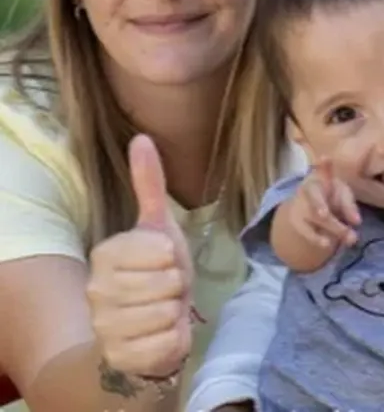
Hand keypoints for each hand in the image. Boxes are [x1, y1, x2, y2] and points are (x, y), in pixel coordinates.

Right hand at [86, 134, 192, 378]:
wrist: (145, 326)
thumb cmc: (156, 271)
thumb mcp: (158, 226)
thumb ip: (149, 183)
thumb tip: (142, 137)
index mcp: (105, 255)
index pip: (162, 251)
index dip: (174, 258)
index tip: (164, 262)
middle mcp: (96, 291)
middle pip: (167, 283)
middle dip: (177, 287)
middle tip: (167, 289)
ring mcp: (105, 326)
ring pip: (167, 314)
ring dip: (177, 312)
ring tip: (164, 309)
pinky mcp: (120, 356)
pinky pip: (167, 342)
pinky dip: (175, 339)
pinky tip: (162, 333)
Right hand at [286, 159, 360, 250]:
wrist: (307, 206)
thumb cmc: (330, 194)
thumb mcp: (341, 194)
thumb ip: (349, 205)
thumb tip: (356, 222)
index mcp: (318, 176)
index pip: (321, 169)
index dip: (323, 165)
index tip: (325, 158)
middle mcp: (306, 189)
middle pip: (315, 196)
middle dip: (325, 205)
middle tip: (351, 220)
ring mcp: (299, 206)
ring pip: (315, 217)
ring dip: (335, 228)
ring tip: (351, 238)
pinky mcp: (297, 223)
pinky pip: (307, 232)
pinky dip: (317, 239)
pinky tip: (328, 244)